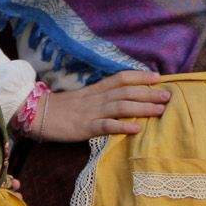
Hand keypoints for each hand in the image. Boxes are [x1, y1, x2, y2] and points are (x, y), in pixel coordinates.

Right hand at [33, 71, 170, 139]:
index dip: (140, 77)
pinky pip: (106, 126)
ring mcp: (91, 112)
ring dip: (143, 107)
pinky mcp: (85, 127)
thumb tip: (119, 97)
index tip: (159, 77)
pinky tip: (137, 129)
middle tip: (169, 95)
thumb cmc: (60, 108)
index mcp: (96, 89)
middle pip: (127, 92)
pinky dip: (123, 126)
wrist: (35, 114)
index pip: (121, 78)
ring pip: (121, 106)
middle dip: (149, 93)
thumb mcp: (82, 98)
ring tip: (161, 110)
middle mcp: (97, 98)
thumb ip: (100, 96)